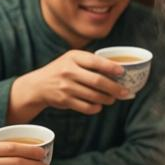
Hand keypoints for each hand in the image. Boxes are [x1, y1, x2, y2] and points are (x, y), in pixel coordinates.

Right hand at [10, 50, 127, 117]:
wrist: (39, 85)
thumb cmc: (61, 71)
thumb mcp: (72, 59)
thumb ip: (90, 62)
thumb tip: (117, 71)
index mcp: (73, 57)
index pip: (95, 61)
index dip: (110, 67)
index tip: (122, 72)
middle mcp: (69, 71)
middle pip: (98, 81)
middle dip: (114, 88)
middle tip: (125, 92)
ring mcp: (66, 86)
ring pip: (94, 96)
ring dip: (107, 99)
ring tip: (113, 99)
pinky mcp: (65, 100)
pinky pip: (87, 107)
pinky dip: (96, 108)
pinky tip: (99, 105)